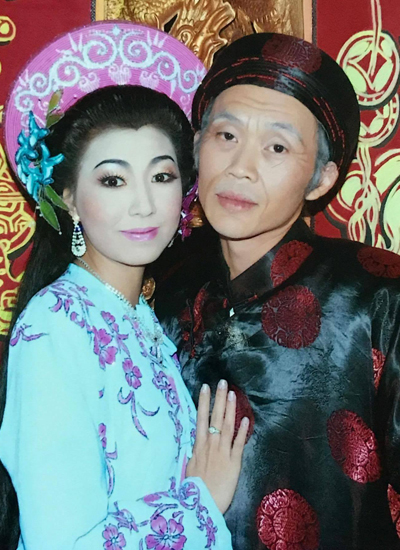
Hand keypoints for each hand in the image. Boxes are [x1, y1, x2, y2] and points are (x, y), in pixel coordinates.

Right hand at [186, 379, 248, 513]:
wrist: (202, 506)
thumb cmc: (195, 489)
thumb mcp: (190, 467)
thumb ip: (194, 453)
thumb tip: (195, 443)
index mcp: (199, 446)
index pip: (201, 418)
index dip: (204, 402)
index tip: (206, 387)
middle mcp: (210, 445)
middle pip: (214, 417)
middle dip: (219, 399)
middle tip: (222, 382)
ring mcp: (222, 453)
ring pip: (226, 426)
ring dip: (230, 409)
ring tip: (233, 394)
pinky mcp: (234, 463)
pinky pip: (238, 444)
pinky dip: (242, 431)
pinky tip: (246, 419)